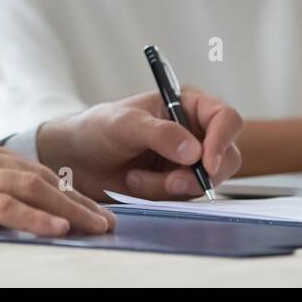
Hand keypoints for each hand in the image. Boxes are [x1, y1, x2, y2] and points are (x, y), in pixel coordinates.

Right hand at [0, 133, 115, 237]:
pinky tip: (57, 228)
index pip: (29, 167)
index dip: (63, 188)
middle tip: (107, 220)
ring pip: (29, 187)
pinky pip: (3, 205)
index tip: (89, 206)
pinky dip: (34, 216)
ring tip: (96, 227)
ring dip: (68, 209)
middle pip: (39, 175)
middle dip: (77, 199)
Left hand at [36, 87, 243, 200]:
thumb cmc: (97, 128)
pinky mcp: (175, 184)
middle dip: (199, 175)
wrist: (75, 159)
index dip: (223, 140)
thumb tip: (194, 151)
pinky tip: (134, 184)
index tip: (207, 163)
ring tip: (134, 178)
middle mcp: (194, 131)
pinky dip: (160, 195)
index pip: (225, 118)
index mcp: (187, 104)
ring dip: (170, 186)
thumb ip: (160, 134)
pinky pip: (184, 197)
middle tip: (171, 183)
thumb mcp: (125, 124)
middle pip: (226, 156)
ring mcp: (187, 160)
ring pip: (204, 182)